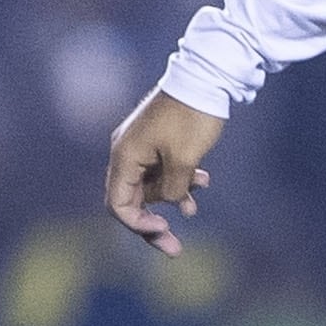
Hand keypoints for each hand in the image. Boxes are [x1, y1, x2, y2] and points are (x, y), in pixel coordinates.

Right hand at [107, 88, 224, 254]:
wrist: (207, 76)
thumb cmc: (193, 116)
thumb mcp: (185, 160)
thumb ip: (173, 189)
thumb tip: (172, 201)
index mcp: (125, 157)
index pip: (118, 204)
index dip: (138, 224)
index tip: (165, 229)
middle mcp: (127, 152)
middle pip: (132, 200)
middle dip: (154, 223)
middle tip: (176, 248)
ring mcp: (141, 146)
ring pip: (150, 186)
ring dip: (171, 199)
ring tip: (196, 205)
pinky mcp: (158, 140)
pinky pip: (162, 170)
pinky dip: (179, 180)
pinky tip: (203, 182)